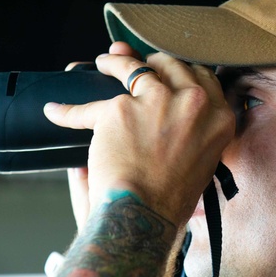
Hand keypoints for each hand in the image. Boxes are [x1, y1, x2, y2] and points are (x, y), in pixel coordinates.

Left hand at [44, 42, 234, 226]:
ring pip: (133, 68)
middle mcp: (193, 103)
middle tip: (136, 62)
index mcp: (219, 118)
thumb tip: (167, 117)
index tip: (168, 71)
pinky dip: (69, 111)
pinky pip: (89, 107)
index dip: (182, 71)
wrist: (146, 215)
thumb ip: (193, 133)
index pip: (203, 78)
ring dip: (115, 62)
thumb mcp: (201, 162)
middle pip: (171, 65)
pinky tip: (56, 111)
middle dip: (152, 61)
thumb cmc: (170, 201)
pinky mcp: (120, 109)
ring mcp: (157, 101)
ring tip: (104, 62)